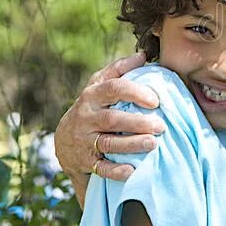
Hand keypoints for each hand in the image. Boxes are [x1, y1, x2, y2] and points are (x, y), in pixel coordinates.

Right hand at [55, 53, 163, 203]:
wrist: (64, 140)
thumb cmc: (93, 107)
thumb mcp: (99, 85)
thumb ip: (119, 70)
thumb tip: (143, 55)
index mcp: (92, 95)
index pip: (112, 88)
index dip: (134, 93)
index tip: (155, 100)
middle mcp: (86, 117)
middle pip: (112, 119)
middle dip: (137, 123)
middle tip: (161, 126)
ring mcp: (84, 140)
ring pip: (108, 143)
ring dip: (131, 145)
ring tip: (153, 144)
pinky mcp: (85, 161)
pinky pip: (100, 168)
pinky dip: (115, 170)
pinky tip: (131, 171)